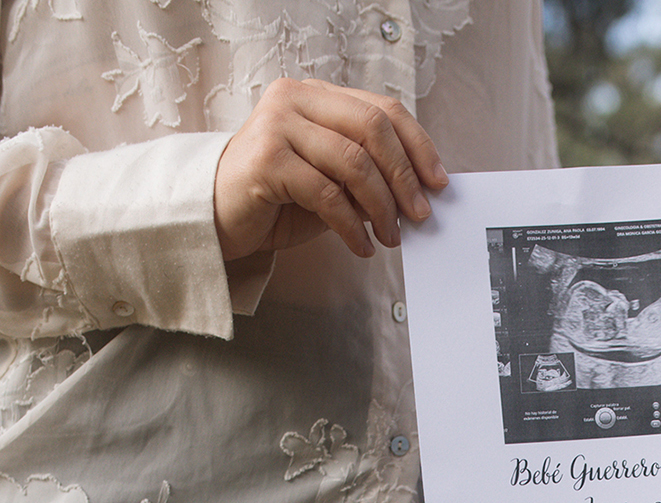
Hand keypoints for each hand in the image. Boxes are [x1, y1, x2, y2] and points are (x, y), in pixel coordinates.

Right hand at [214, 77, 448, 261]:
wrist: (219, 216)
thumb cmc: (278, 199)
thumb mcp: (332, 182)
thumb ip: (367, 176)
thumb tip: (417, 194)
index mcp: (318, 96)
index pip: (382, 109)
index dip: (417, 145)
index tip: (438, 182)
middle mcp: (296, 98)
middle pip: (372, 128)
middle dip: (404, 176)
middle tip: (419, 215)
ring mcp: (278, 124)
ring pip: (353, 161)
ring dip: (381, 207)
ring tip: (389, 237)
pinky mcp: (266, 159)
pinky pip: (327, 193)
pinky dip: (351, 226)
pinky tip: (361, 246)